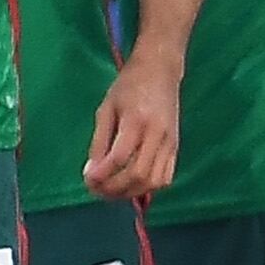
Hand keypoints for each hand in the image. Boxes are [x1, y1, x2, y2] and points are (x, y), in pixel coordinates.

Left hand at [81, 56, 181, 202]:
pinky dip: (147, 187)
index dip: (102, 174)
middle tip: (96, 189)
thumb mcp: (106, 108)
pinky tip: (131, 184)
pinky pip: (165, 177)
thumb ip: (99, 141)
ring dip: (130, 192)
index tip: (87, 179)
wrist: (160, 71)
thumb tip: (91, 172)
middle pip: (138, 174)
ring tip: (111, 191)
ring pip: (153, 181)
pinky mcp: (176, 148)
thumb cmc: (128, 86)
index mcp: (136, 120)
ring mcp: (170, 143)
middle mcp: (157, 134)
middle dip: (114, 189)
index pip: (119, 157)